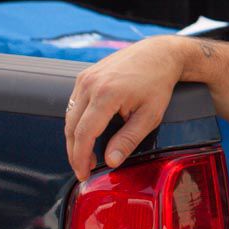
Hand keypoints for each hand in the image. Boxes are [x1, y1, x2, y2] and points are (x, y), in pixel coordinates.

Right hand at [64, 35, 190, 180]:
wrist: (158, 53)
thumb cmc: (157, 83)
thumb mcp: (150, 115)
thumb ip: (129, 139)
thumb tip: (111, 161)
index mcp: (106, 94)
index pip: (83, 134)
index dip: (80, 158)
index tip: (83, 174)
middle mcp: (90, 84)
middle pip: (71, 127)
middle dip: (75, 152)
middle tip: (84, 169)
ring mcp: (85, 78)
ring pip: (69, 116)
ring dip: (74, 138)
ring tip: (87, 156)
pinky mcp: (85, 75)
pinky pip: (73, 104)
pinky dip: (76, 122)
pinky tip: (88, 134)